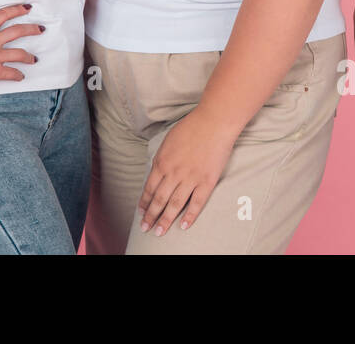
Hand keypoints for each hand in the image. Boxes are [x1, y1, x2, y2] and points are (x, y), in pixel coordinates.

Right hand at [0, 4, 43, 94]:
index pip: (2, 15)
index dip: (16, 10)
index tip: (26, 8)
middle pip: (17, 31)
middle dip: (31, 29)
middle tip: (41, 29)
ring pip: (20, 53)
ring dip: (29, 56)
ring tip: (35, 59)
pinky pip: (12, 73)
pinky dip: (18, 75)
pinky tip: (21, 77)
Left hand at [137, 109, 236, 236]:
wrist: (214, 122)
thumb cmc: (191, 127)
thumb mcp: (168, 141)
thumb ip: (162, 158)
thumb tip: (157, 172)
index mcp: (162, 162)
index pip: (150, 188)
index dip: (144, 202)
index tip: (141, 212)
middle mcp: (173, 173)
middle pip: (159, 200)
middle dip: (151, 216)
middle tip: (145, 228)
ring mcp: (190, 178)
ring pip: (174, 205)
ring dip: (165, 220)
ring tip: (159, 232)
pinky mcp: (207, 181)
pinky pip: (196, 203)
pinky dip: (189, 216)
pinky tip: (183, 226)